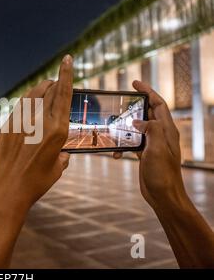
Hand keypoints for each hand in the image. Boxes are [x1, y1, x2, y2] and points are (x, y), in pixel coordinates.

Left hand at [0, 55, 73, 214]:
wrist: (6, 190)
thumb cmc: (35, 183)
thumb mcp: (57, 169)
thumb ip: (62, 156)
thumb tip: (62, 154)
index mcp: (57, 131)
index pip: (63, 95)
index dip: (66, 75)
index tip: (66, 60)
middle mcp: (40, 122)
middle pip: (49, 91)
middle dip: (55, 80)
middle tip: (59, 76)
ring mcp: (21, 122)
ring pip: (33, 95)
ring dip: (41, 88)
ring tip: (46, 86)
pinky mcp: (7, 126)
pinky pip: (20, 107)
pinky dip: (28, 101)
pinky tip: (31, 103)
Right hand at [113, 80, 184, 208]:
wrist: (163, 195)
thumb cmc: (162, 174)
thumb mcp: (156, 149)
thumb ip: (151, 130)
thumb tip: (138, 121)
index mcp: (166, 130)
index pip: (158, 104)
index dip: (148, 91)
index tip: (135, 83)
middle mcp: (161, 135)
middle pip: (148, 113)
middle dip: (135, 105)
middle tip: (122, 100)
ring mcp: (153, 145)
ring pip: (138, 128)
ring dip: (125, 126)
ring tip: (113, 126)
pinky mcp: (145, 154)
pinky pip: (132, 143)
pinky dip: (122, 145)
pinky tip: (114, 153)